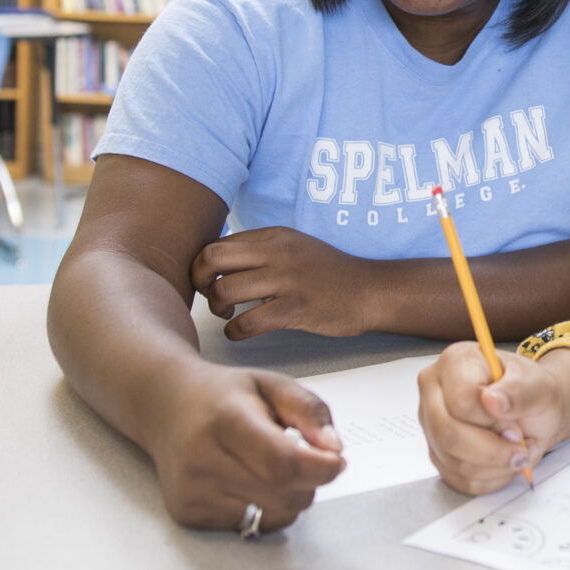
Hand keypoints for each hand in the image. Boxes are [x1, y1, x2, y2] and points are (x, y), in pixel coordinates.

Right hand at [146, 364, 344, 531]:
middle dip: (310, 481)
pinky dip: (266, 508)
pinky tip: (248, 481)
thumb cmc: (226, 395)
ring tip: (270, 466)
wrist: (166, 407)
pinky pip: (253, 526)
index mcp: (226, 419)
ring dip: (290, 497)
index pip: (282, 463)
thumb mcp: (273, 384)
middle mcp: (202, 460)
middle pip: (284, 495)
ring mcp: (192, 492)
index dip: (319, 469)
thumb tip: (334, 450)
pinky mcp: (188, 515)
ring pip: (274, 516)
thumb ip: (310, 411)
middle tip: (303, 457)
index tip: (336, 461)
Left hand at [193, 227, 376, 338]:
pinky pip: (247, 322)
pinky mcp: (295, 309)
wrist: (370, 291)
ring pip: (224, 290)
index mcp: (274, 236)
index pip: (218, 243)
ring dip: (216, 308)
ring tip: (227, 315)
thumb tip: (221, 261)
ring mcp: (286, 281)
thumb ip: (262, 250)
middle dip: (198, 281)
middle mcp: (277, 253)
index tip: (208, 281)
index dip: (202, 265)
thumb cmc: (330, 274)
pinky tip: (239, 332)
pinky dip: (233, 332)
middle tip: (209, 296)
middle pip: (211, 258)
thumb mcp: (296, 247)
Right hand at [416, 344, 569, 494]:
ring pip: (453, 461)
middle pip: (448, 434)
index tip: (516, 424)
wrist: (535, 411)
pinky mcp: (437, 452)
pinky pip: (458, 479)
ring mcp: (431, 424)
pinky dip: (489, 478)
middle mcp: (434, 391)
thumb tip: (491, 401)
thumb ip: (518, 392)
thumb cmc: (532, 392)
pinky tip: (503, 462)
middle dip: (492, 450)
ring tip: (516, 451)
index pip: (461, 402)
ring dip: (495, 466)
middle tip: (520, 447)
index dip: (492, 420)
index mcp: (455, 362)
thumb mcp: (538, 386)